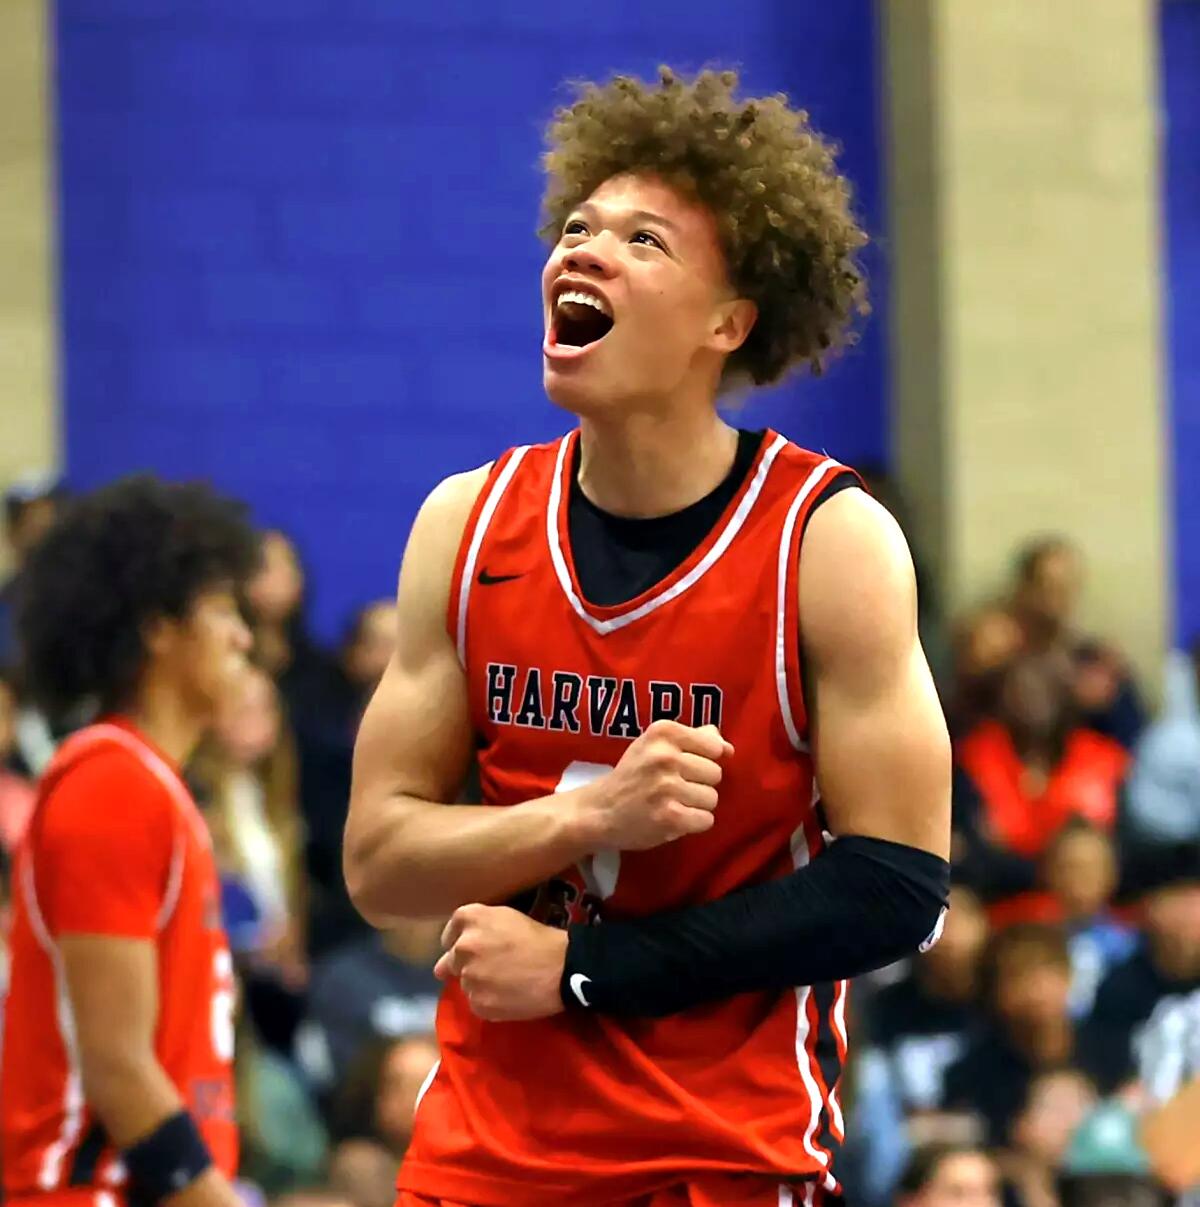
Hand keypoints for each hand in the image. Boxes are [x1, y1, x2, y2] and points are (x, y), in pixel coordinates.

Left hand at [434, 904, 567, 1021]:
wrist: (562, 967)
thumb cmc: (539, 936)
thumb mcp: (506, 917)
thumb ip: (477, 927)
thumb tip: (448, 957)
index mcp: (470, 919)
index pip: (450, 932)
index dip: (462, 940)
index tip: (475, 948)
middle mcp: (463, 947)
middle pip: (453, 959)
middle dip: (467, 963)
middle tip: (492, 967)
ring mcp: (469, 977)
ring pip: (465, 983)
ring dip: (478, 983)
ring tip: (505, 982)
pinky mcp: (478, 1003)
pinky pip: (476, 1003)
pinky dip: (488, 1001)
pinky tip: (508, 996)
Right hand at [575, 720, 733, 850]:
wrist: (599, 810)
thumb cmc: (633, 774)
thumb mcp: (655, 745)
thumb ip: (693, 739)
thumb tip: (727, 747)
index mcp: (663, 732)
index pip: (713, 747)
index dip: (703, 760)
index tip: (682, 766)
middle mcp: (665, 756)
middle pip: (715, 774)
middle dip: (699, 784)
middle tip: (674, 788)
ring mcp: (667, 787)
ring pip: (712, 798)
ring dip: (696, 805)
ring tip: (672, 803)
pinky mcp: (670, 817)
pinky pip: (706, 820)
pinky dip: (693, 823)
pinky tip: (673, 818)